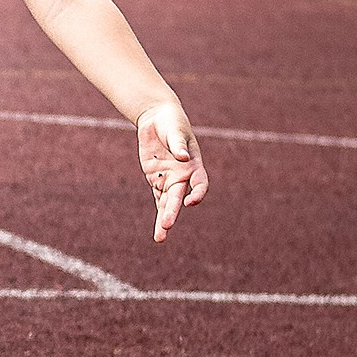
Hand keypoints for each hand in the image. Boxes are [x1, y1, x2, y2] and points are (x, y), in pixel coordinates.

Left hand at [136, 101, 207, 242]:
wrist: (157, 119)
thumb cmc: (171, 123)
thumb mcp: (175, 130)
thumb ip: (178, 144)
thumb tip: (183, 157)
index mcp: (193, 165)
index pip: (199, 183)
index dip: (198, 193)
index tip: (190, 201)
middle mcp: (183, 176)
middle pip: (178, 197)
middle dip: (172, 211)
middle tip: (167, 225)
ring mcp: (169, 179)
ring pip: (168, 204)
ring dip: (164, 220)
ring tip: (160, 237)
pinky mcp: (156, 180)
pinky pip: (158, 199)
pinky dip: (158, 213)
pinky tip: (159, 230)